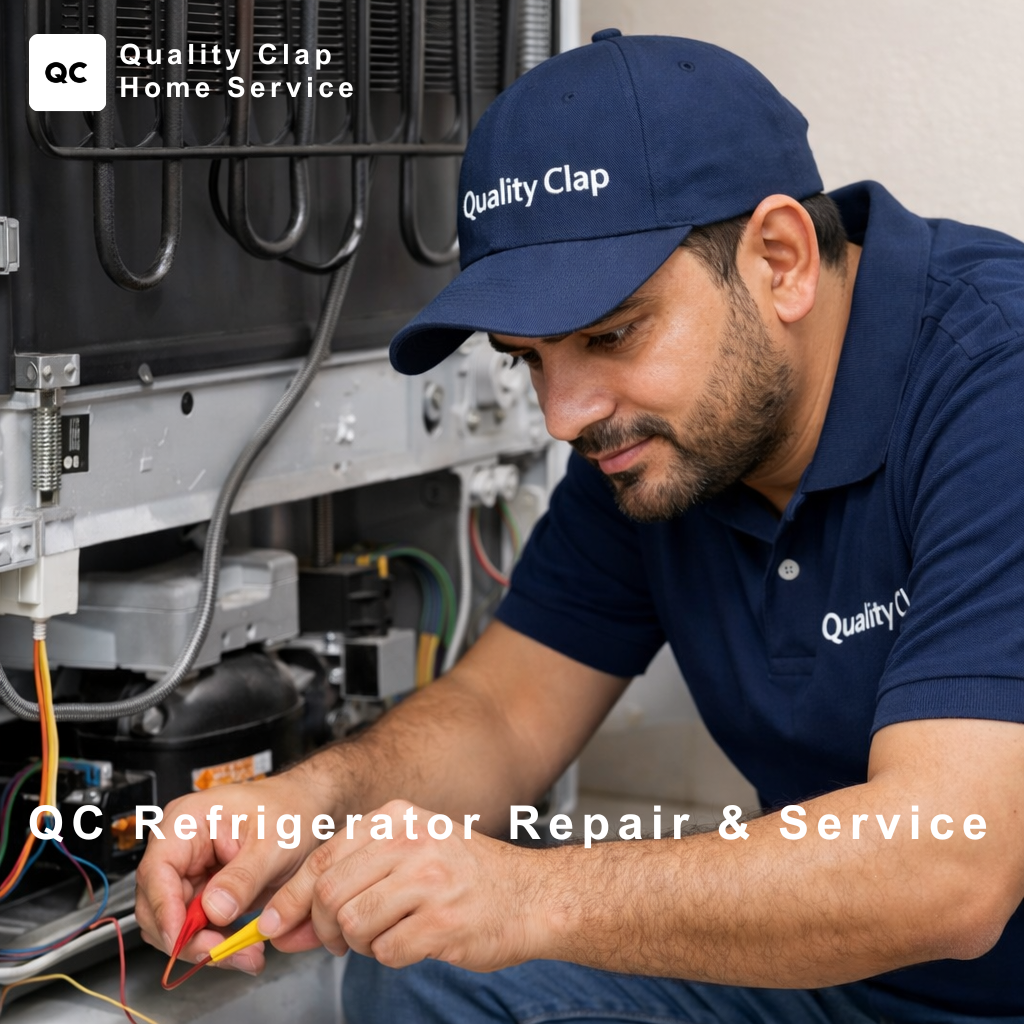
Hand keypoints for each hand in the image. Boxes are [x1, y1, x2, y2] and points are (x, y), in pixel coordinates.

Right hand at [135, 770, 328, 973]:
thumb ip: (244, 877)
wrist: (308, 810)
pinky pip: (197, 928)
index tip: (182, 940)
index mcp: (186, 822)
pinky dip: (217, 943)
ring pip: (176, 924)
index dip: (164, 910)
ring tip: (245, 954)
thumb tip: (214, 910)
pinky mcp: (203, 892)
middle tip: (225, 953)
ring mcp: (190, 871)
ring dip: (205, 946)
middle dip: (188, 937)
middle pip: (160, 905)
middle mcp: (180, 847)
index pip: (157, 871)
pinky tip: (244, 950)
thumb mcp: (274, 842)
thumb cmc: (290, 810)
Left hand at [255, 799, 549, 971]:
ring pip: (352, 923)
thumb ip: (354, 876)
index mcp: (398, 818)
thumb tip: (288, 919)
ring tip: (389, 934)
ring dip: (361, 943)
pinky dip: (392, 957)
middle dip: (323, 927)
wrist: (534, 896)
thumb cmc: (470, 877)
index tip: (274, 922)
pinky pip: (385, 953)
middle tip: (338, 941)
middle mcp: (411, 842)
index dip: (292, 896)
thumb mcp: (413, 851)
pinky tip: (415, 941)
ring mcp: (428, 880)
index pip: (323, 855)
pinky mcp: (442, 922)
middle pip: (329, 892)